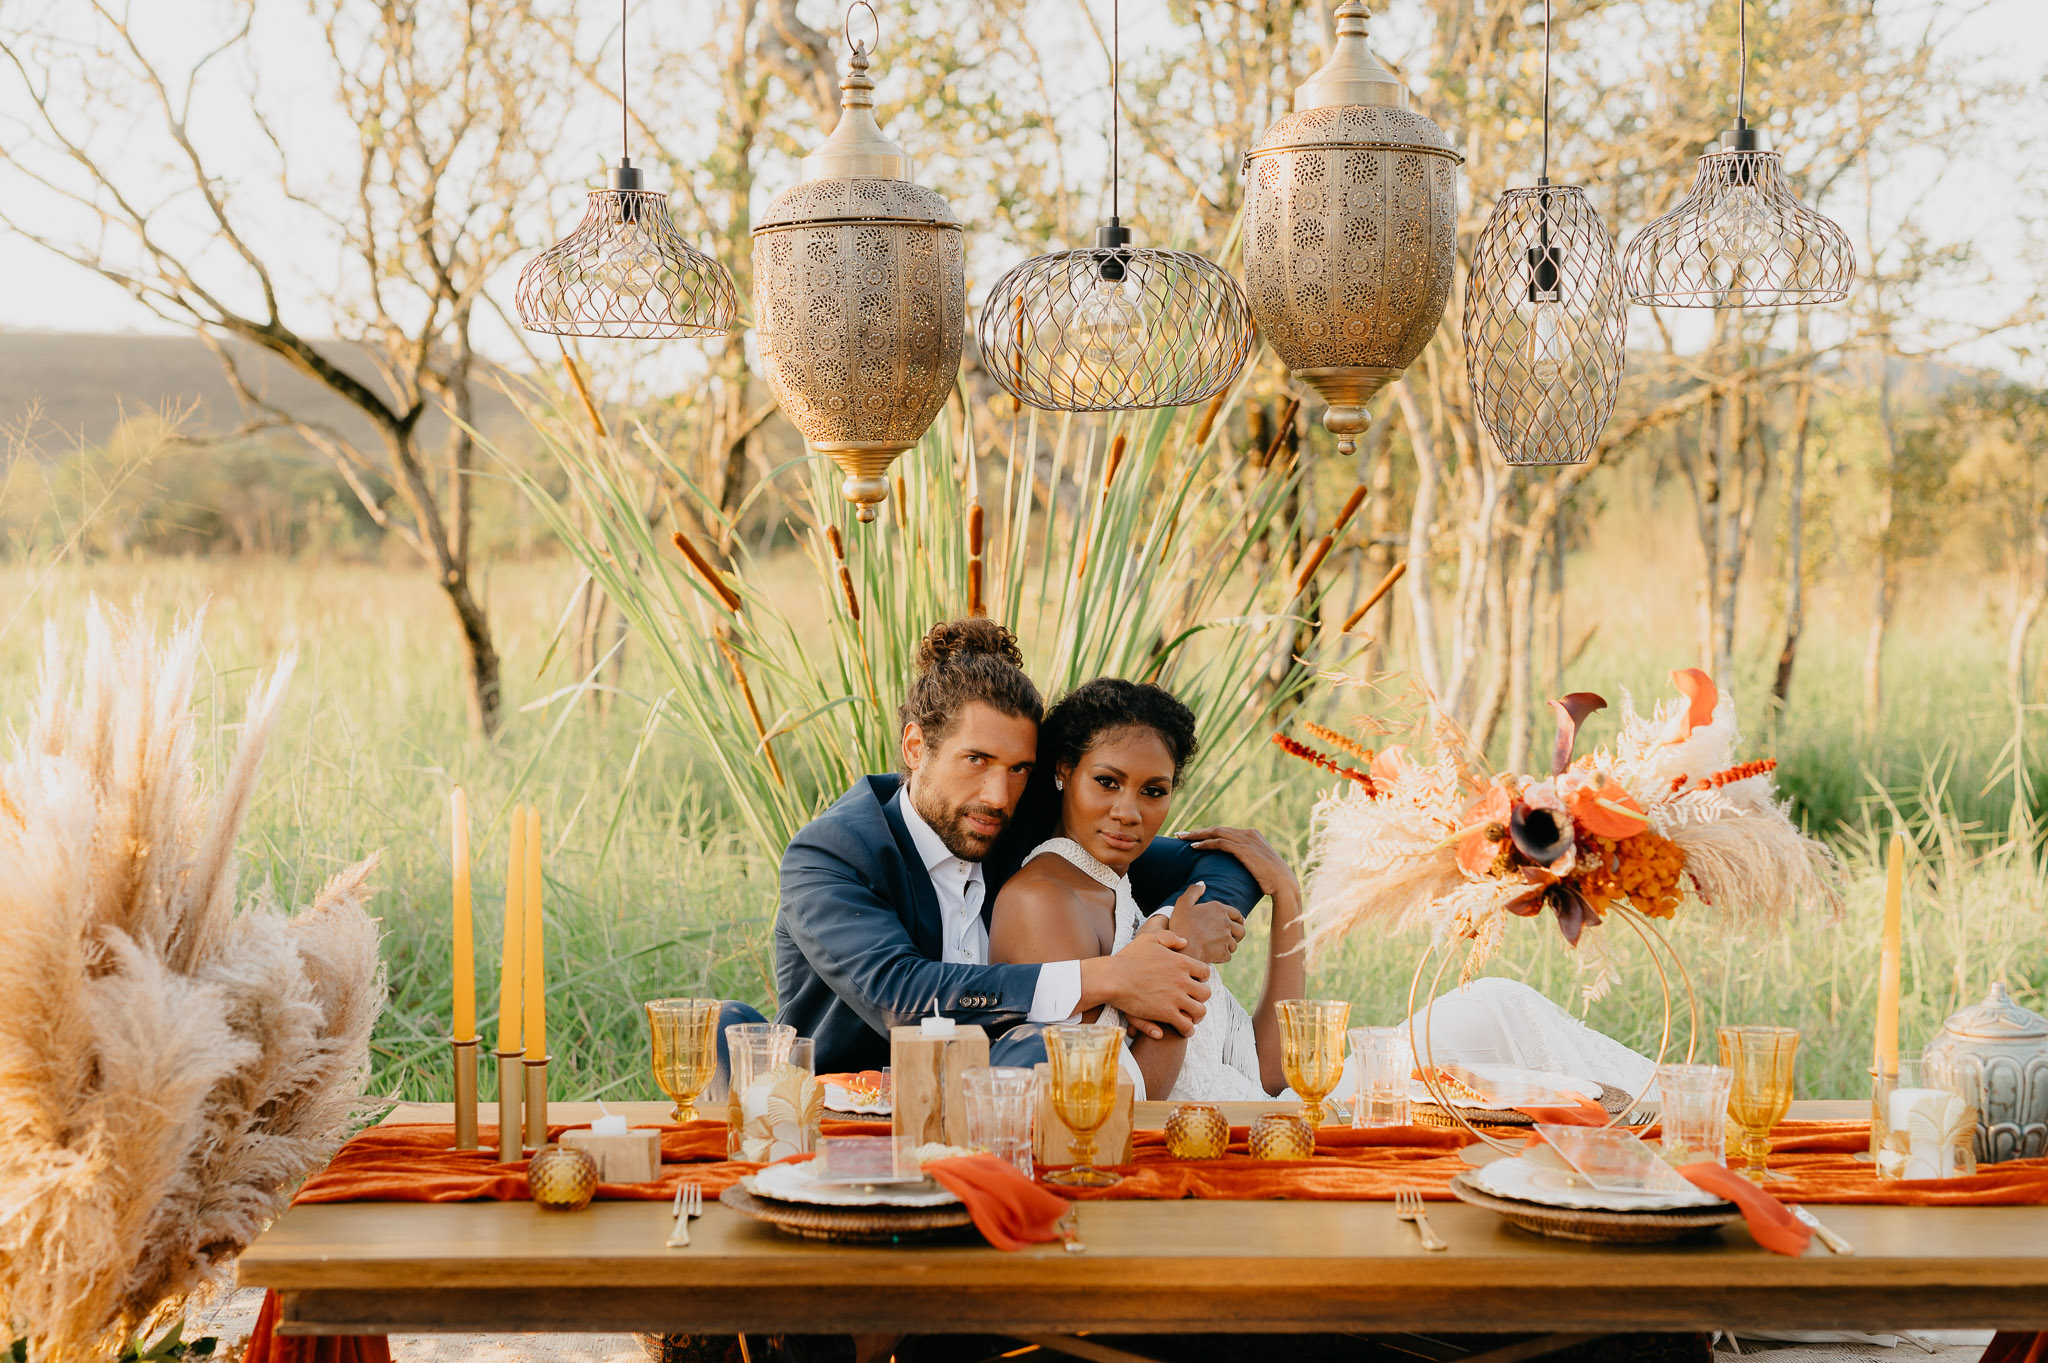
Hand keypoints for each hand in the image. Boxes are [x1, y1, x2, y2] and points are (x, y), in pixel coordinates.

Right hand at [1102, 933, 1210, 1038]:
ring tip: (1191, 1018)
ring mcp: (1176, 998)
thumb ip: (1169, 938)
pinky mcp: (1166, 1014)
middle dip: (1201, 998)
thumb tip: (1185, 942)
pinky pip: (1186, 1026)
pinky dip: (1187, 1029)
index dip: (1202, 979)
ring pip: (1200, 1011)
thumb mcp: (1148, 939)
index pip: (1205, 972)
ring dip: (1197, 1015)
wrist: (1112, 978)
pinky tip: (1183, 1029)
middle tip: (1194, 1001)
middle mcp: (1182, 980)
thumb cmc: (1127, 958)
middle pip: (1206, 993)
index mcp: (1181, 962)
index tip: (1195, 983)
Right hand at [1156, 881, 1245, 964]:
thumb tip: (1202, 883)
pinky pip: (1227, 955)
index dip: (1239, 919)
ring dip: (1229, 945)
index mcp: (1218, 909)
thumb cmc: (1182, 925)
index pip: (1237, 914)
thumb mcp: (1183, 904)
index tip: (1239, 922)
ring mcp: (1227, 939)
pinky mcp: (1224, 952)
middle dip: (1238, 934)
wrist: (1183, 948)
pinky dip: (1222, 956)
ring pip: (1234, 944)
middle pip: (1241, 930)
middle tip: (1232, 936)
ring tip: (1220, 946)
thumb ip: (1193, 891)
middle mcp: (1226, 923)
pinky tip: (1214, 956)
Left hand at [1172, 826, 1299, 901]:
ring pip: (1216, 833)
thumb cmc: (1272, 880)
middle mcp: (1248, 833)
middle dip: (1197, 831)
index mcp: (1252, 835)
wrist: (1284, 884)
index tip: (1192, 836)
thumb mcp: (1258, 866)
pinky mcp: (1244, 849)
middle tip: (1180, 834)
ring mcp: (1246, 840)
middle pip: (1217, 829)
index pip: (1224, 830)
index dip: (1206, 833)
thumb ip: (1247, 860)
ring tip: (1181, 839)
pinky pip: (1220, 843)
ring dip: (1196, 835)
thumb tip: (1236, 866)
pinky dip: (1205, 843)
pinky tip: (1194, 847)